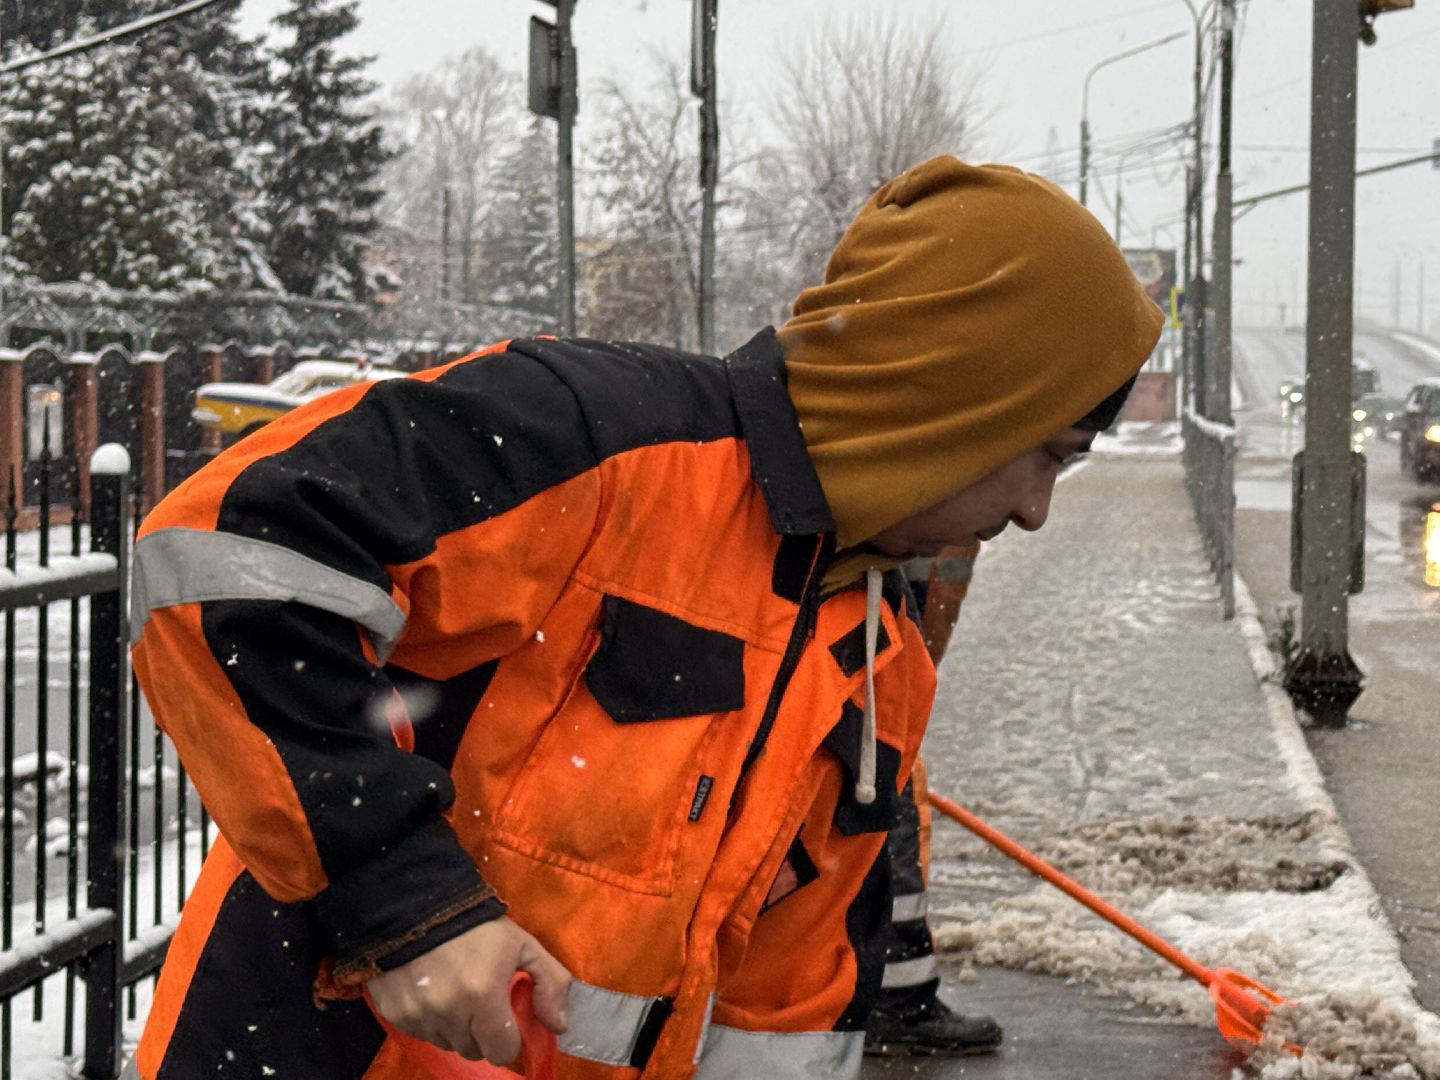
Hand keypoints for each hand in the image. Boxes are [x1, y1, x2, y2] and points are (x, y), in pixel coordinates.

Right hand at [367, 916, 569, 1064]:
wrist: (417, 905)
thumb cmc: (477, 926)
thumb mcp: (523, 945)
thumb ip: (551, 983)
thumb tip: (559, 1025)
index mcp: (483, 996)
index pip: (502, 1051)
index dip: (508, 1039)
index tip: (506, 1021)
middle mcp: (448, 1013)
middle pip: (474, 1051)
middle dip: (482, 1034)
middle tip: (481, 1003)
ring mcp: (418, 1016)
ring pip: (447, 1044)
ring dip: (455, 1029)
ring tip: (456, 994)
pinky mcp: (395, 1014)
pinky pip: (421, 1034)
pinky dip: (431, 1021)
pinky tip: (433, 993)